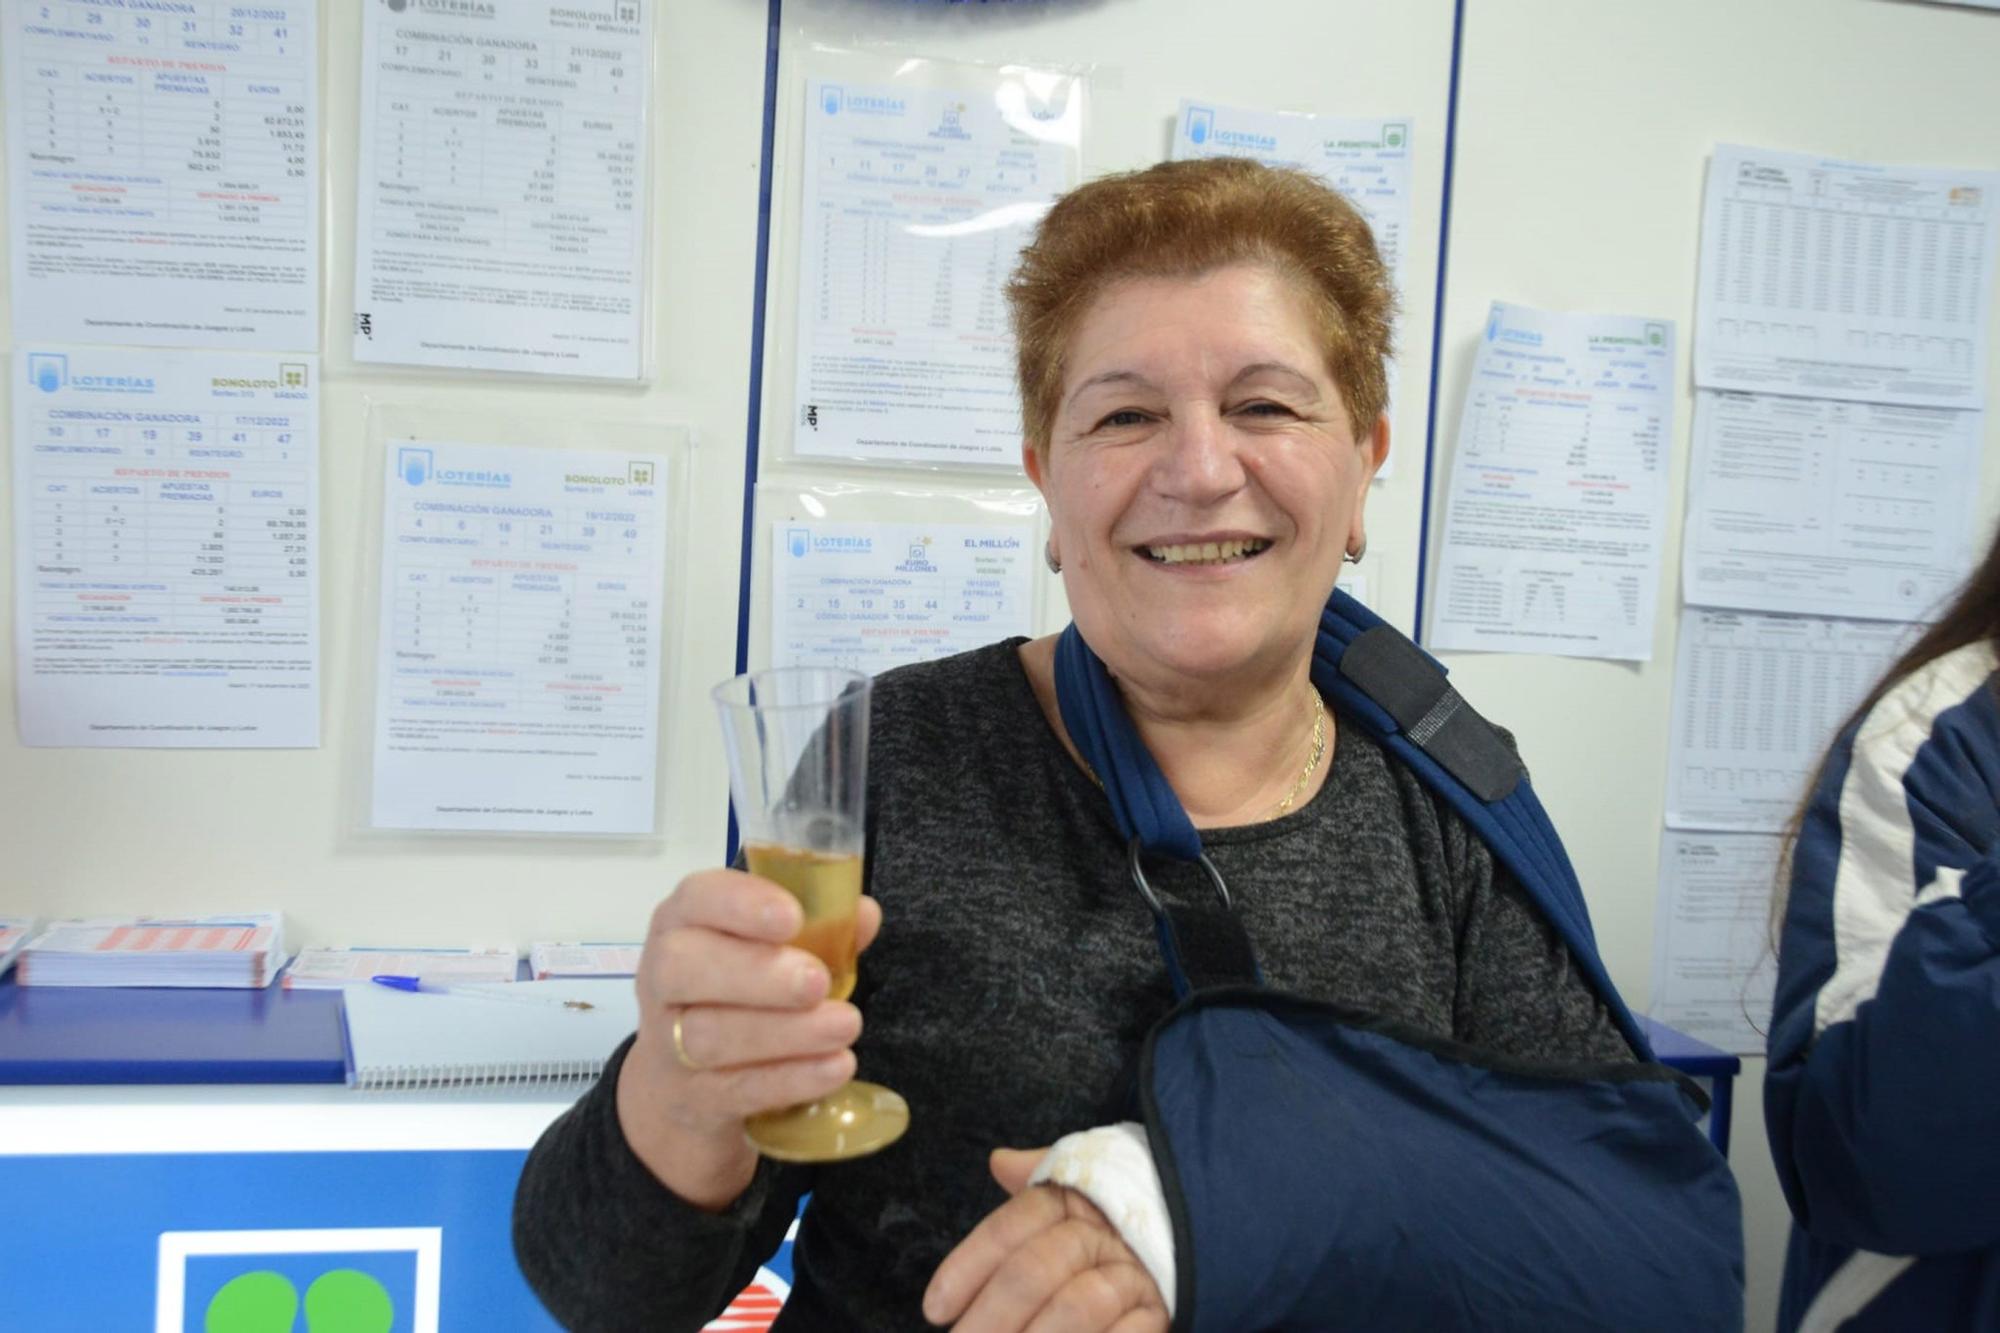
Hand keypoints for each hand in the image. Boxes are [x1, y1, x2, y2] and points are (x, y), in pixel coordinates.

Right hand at [615, 867, 881, 1208]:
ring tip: (845, 1024)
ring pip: (710, 1035)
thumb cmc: (737, 992)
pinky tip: (836, 1066)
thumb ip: (819, 928)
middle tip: (817, 980)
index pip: (696, 898)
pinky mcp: (692, 1097)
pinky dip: (791, 1079)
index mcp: (684, 922)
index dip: (741, 904)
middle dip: (756, 972)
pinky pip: (737, 1089)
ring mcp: (668, 1042)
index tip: (792, 916)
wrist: (683, 1084)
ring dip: (785, 1031)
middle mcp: (663, 977)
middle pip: (685, 967)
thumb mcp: (768, 951)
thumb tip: (865, 914)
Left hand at [924, 1147, 1169, 1331]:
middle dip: (992, 1316)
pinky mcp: (1164, 1310)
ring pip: (1077, 1307)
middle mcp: (1104, 1232)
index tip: (935, 1309)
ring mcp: (1137, 1273)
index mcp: (1074, 1198)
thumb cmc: (1122, 1215)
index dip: (968, 1266)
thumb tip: (998, 1160)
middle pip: (1036, 1270)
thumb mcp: (1083, 1187)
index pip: (1012, 1225)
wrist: (1202, 1224)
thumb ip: (1037, 1179)